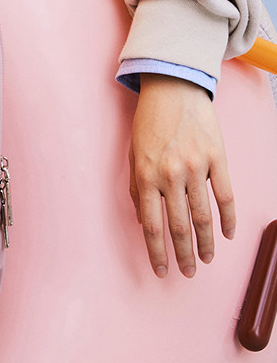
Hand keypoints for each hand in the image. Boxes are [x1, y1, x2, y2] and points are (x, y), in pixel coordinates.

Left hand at [128, 74, 235, 277]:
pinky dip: (228, 217)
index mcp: (146, 177)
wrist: (173, 89)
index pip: (152, 226)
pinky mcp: (217, 158)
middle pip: (179, 226)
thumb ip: (138, 191)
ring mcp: (196, 166)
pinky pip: (225, 194)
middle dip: (183, 254)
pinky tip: (228, 234)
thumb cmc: (148, 125)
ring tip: (207, 260)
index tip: (161, 270)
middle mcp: (170, 175)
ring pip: (204, 215)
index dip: (157, 252)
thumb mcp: (133, 157)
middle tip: (187, 273)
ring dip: (207, 242)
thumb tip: (145, 222)